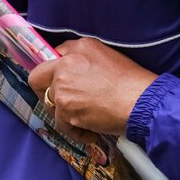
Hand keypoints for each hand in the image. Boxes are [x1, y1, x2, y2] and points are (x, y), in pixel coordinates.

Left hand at [28, 38, 158, 137]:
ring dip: (67, 114)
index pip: (54, 54)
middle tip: (59, 102)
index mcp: (80, 47)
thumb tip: (75, 73)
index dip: (56, 70)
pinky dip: (76, 131)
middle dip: (43, 91)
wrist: (141, 101)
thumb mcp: (110, 57)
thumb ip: (86, 60)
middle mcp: (66, 64)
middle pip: (37, 78)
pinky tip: (92, 130)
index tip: (59, 80)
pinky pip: (62, 125)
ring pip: (51, 105)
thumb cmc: (133, 82)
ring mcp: (62, 88)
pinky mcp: (65, 110)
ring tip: (88, 119)